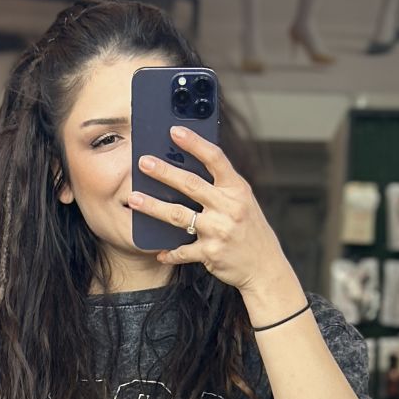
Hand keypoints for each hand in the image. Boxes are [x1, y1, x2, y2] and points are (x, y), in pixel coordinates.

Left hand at [131, 125, 287, 294]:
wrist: (265, 267)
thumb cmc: (250, 231)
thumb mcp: (243, 202)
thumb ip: (220, 186)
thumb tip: (187, 167)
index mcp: (237, 189)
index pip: (215, 159)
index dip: (194, 143)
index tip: (175, 131)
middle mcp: (229, 208)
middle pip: (190, 185)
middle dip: (163, 172)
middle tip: (143, 163)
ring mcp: (219, 231)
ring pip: (178, 215)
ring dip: (153, 206)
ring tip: (133, 199)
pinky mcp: (210, 253)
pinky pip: (182, 251)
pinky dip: (169, 252)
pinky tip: (159, 251)